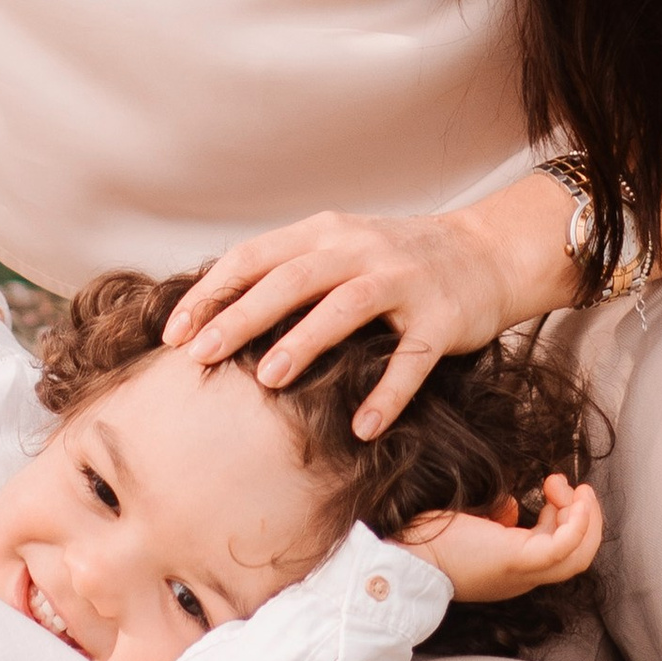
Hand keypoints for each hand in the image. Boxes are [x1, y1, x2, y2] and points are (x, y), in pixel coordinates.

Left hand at [162, 205, 532, 439]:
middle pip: (290, 279)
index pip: (255, 257)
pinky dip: (387, 392)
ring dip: (305, 342)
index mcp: (325, 233)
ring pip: (346, 307)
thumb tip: (212, 315)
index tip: (174, 333)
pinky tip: (363, 427)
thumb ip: (286, 272)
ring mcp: (404, 281)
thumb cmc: (396, 262)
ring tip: (269, 379)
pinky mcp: (441, 317)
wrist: (487, 253)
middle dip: (241, 317)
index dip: (212, 292)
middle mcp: (360, 250)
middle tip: (200, 355)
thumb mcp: (338, 249)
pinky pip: (411, 358)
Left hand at [404, 476, 604, 601]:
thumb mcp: (474, 526)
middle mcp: (523, 576)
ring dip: (585, 517)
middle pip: (577, 556)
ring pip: (578, 555)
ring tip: (575, 489)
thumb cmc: (430, 539)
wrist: (406, 557)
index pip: (558, 551)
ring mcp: (524, 572)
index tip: (553, 488)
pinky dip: (579, 524)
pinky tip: (576, 499)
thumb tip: (511, 505)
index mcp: (513, 568)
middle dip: (584, 516)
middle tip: (572, 487)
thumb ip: (496, 518)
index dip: (567, 518)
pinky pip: (565, 548)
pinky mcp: (518, 560)